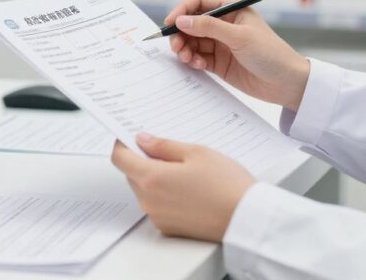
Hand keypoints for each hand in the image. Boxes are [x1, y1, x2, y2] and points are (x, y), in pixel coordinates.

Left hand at [111, 134, 254, 241]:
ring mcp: (158, 217)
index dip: (122, 144)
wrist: (246, 219)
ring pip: (144, 190)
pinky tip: (188, 188)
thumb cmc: (226, 184)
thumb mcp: (196, 153)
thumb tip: (142, 140)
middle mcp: (149, 201)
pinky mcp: (169, 228)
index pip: (120, 159)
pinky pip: (157, 205)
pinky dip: (164, 195)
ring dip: (154, 178)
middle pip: (132, 175)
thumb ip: (163, 146)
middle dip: (142, 160)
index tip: (131, 136)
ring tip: (184, 170)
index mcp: (151, 179)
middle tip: (166, 150)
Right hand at [166, 0, 309, 110]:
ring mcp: (220, 43)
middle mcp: (224, 24)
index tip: (170, 23)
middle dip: (180, 33)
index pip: (199, 2)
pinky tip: (199, 65)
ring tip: (187, 58)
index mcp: (232, 9)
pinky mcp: (218, 62)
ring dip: (185, 48)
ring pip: (192, 41)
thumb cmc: (270, 53)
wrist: (286, 83)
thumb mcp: (239, 37)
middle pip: (191, 23)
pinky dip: (193, 61)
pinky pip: (197, 57)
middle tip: (176, 46)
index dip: (182, 10)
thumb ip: (209, 27)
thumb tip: (181, 20)